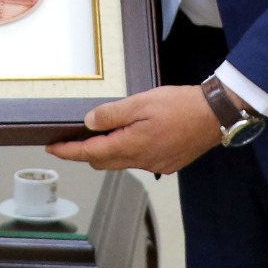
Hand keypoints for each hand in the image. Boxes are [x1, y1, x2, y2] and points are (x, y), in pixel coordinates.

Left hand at [45, 85, 219, 173]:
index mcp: (132, 145)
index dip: (69, 151)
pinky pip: (140, 160)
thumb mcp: (141, 102)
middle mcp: (142, 160)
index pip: (91, 153)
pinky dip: (129, 151)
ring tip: (103, 132)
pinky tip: (133, 136)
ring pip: (122, 161)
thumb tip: (89, 123)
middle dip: (86, 152)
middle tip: (72, 139)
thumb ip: (112, 114)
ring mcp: (156, 164)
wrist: (215, 115)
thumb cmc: (181, 106)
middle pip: (104, 161)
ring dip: (109, 151)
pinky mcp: (168, 163)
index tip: (53, 149)